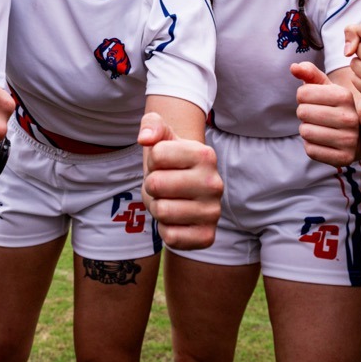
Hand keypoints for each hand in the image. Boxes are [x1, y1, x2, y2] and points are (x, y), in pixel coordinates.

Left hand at [137, 113, 221, 249]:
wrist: (185, 195)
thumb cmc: (170, 164)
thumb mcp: (161, 137)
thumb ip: (151, 124)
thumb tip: (145, 138)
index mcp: (205, 155)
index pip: (157, 154)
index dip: (152, 161)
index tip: (163, 165)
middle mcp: (214, 183)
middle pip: (156, 184)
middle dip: (152, 186)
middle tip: (164, 187)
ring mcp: (213, 212)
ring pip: (161, 211)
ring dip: (157, 207)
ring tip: (170, 201)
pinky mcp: (208, 237)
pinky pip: (170, 236)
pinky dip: (165, 229)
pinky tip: (176, 220)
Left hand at [293, 62, 360, 166]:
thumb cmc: (339, 107)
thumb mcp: (328, 88)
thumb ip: (310, 73)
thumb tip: (294, 67)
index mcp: (345, 96)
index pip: (302, 93)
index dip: (303, 96)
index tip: (316, 100)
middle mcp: (350, 118)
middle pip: (302, 112)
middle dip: (305, 113)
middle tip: (319, 115)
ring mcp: (349, 141)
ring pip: (305, 132)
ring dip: (308, 129)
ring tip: (322, 128)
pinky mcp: (343, 159)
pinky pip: (310, 150)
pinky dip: (312, 145)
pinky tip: (324, 141)